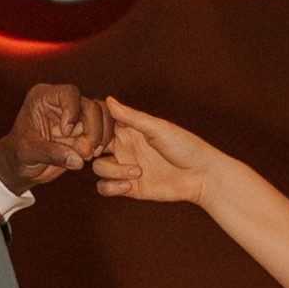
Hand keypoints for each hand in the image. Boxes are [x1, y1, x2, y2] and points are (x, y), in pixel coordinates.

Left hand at [0, 84, 112, 190]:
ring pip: (102, 115)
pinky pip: (105, 127)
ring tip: (92, 155)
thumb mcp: (29, 153)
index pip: (68, 93)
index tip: (65, 132)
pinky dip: (105, 141)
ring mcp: (76, 115)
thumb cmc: (18, 154)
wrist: (21, 166)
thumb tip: (79, 160)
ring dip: (102, 135)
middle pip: (90, 105)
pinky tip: (95, 155)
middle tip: (87, 151)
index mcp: (43, 98)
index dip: (73, 111)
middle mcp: (61, 103)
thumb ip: (52, 154)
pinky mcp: (86, 129)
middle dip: (93, 129)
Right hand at [88, 98, 217, 205]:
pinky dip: (111, 187)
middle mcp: (122, 147)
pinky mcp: (129, 187)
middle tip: (92, 152)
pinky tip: (129, 185)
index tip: (88, 131)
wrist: (201, 175)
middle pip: (90, 146)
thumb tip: (108, 99)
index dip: (89, 128)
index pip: (98, 125)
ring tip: (137, 171)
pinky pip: (105, 188)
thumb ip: (132, 117)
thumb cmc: (185, 146)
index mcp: (127, 130)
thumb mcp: (158, 128)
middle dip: (86, 149)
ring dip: (112, 171)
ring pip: (98, 168)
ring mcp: (124, 167)